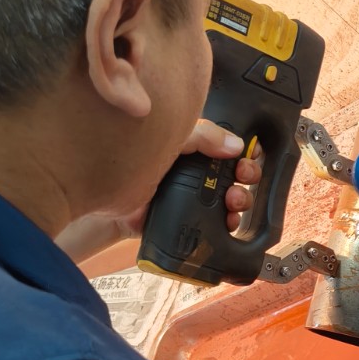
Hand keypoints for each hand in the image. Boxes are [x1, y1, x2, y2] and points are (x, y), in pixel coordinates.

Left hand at [56, 120, 262, 263]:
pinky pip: (217, 224)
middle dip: (247, 178)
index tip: (250, 158)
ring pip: (231, 200)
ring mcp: (195, 198)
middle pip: (236, 176)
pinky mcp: (190, 221)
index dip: (245, 154)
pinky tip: (229, 221)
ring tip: (234, 202)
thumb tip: (236, 144)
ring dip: (242, 201)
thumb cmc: (133, 159)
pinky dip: (229, 224)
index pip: (230, 150)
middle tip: (244, 179)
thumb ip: (202, 135)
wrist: (108, 194)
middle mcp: (198, 173)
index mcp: (195, 149)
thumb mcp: (172, 137)